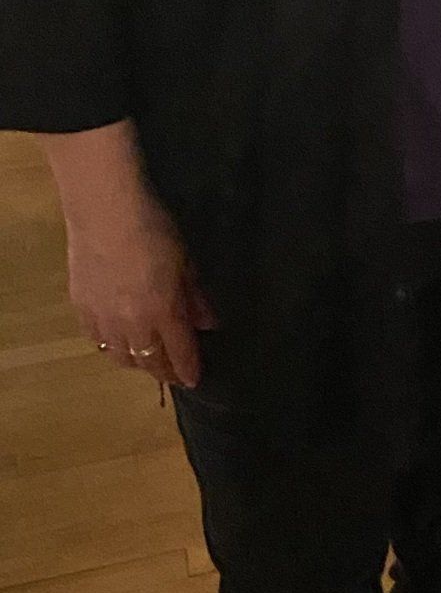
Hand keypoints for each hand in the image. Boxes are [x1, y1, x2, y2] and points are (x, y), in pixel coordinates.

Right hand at [66, 182, 215, 390]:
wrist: (105, 212)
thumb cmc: (154, 230)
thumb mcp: (186, 262)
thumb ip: (196, 297)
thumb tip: (208, 323)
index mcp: (162, 313)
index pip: (178, 353)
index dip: (187, 370)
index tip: (194, 380)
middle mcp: (131, 324)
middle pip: (148, 362)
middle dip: (163, 371)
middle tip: (173, 373)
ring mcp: (102, 318)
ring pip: (119, 357)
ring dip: (137, 362)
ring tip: (147, 358)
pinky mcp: (80, 308)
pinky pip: (97, 340)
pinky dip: (111, 346)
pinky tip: (118, 340)